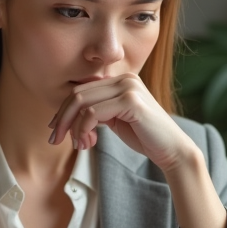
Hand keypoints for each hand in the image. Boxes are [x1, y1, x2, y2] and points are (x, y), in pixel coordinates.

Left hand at [49, 74, 194, 171]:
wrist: (171, 149)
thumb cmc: (144, 136)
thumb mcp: (116, 119)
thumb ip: (98, 110)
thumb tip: (68, 113)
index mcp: (121, 80)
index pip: (81, 90)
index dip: (64, 110)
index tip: (56, 130)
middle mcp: (124, 78)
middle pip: (77, 94)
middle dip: (62, 119)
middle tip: (55, 139)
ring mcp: (128, 87)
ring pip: (82, 103)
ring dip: (74, 128)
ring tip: (79, 145)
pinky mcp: (130, 101)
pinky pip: (93, 113)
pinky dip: (84, 129)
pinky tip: (88, 143)